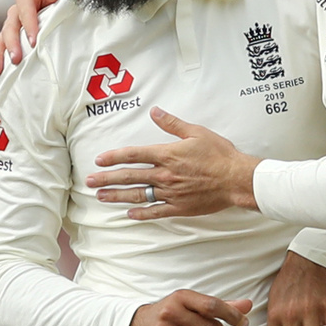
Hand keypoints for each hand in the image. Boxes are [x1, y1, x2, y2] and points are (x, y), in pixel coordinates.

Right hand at [0, 0, 76, 74]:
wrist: (66, 1)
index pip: (24, 5)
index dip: (28, 22)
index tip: (34, 40)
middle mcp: (18, 10)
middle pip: (10, 25)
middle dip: (12, 43)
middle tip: (16, 59)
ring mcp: (15, 25)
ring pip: (2, 38)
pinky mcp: (15, 37)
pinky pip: (3, 47)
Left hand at [87, 107, 260, 218]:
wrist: (236, 179)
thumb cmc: (219, 154)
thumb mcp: (196, 132)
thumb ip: (172, 124)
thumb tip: (155, 112)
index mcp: (167, 155)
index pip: (134, 155)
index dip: (114, 157)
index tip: (99, 160)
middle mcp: (165, 175)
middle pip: (130, 177)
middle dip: (107, 179)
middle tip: (90, 182)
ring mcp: (171, 193)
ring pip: (138, 195)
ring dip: (118, 196)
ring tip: (102, 198)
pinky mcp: (179, 207)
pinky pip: (156, 211)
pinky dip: (142, 213)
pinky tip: (129, 214)